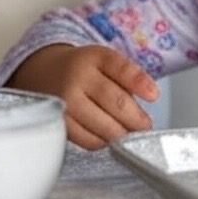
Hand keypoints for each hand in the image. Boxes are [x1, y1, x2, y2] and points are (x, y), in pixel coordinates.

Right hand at [5, 44, 158, 150]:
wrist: (43, 71)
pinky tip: (109, 136)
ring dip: (123, 133)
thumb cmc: (84, 69)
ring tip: (130, 132)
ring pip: (104, 125)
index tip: (154, 95)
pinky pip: (87, 140)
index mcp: (95, 57)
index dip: (140, 83)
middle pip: (116, 102)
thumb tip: (146, 106)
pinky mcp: (58, 123)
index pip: (122, 69)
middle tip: (145, 124)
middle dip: (137, 118)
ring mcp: (66, 102)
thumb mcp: (105, 61)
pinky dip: (103, 141)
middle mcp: (78, 77)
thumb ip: (126, 78)